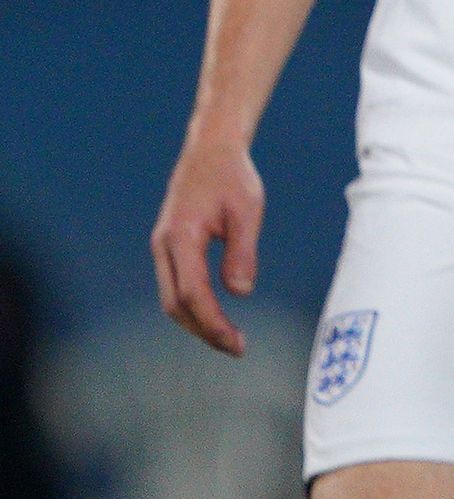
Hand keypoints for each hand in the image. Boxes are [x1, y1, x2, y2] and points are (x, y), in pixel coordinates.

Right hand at [150, 132, 263, 355]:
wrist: (210, 150)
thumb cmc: (232, 176)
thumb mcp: (247, 210)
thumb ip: (242, 251)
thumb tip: (240, 292)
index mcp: (181, 237)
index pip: (192, 294)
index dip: (213, 323)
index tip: (236, 342)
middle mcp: (163, 246)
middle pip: (176, 304)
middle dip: (204, 330)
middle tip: (237, 348)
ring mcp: (162, 247)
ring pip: (171, 298)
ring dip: (196, 322)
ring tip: (228, 339)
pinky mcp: (168, 247)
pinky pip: (175, 286)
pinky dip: (192, 306)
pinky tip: (214, 316)